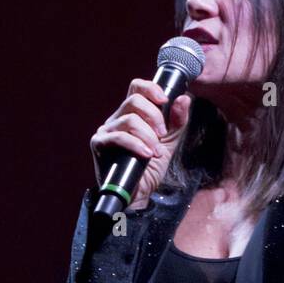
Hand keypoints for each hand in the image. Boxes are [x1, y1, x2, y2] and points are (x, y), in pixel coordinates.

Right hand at [90, 80, 191, 210]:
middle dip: (154, 116)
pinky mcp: (99, 144)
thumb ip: (177, 121)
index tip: (164, 100)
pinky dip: (137, 145)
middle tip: (162, 134)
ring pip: (129, 119)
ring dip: (148, 136)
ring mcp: (107, 130)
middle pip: (134, 100)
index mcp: (132, 114)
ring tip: (155, 152)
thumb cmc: (150, 168)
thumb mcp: (169, 142)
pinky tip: (147, 155)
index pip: (137, 88)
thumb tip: (184, 98)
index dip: (151, 88)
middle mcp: (117, 118)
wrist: (139, 194)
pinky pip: (119, 137)